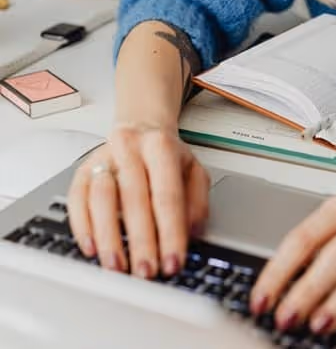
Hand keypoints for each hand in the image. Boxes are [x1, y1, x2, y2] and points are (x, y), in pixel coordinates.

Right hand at [67, 124, 209, 278]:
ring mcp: (103, 158)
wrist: (139, 125)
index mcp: (160, 146)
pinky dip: (82, 227)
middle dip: (141, 241)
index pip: (167, 195)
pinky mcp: (82, 170)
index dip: (170, 233)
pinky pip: (76, 199)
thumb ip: (197, 201)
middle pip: (134, 198)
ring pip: (101, 198)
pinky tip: (91, 249)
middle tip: (146, 272)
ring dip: (108, 237)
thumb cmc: (166, 155)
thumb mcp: (193, 169)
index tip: (173, 262)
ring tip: (117, 267)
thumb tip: (190, 233)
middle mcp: (130, 149)